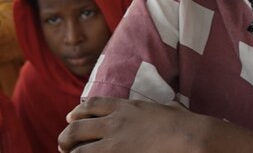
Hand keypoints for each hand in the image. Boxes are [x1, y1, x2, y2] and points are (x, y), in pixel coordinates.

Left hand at [58, 97, 207, 152]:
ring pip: (79, 148)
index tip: (70, 117)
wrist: (190, 137)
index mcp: (126, 107)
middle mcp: (115, 122)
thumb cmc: (185, 124)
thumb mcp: (171, 109)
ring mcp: (114, 142)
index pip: (93, 105)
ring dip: (70, 152)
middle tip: (62, 144)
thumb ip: (164, 108)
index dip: (78, 111)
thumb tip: (173, 107)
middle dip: (66, 136)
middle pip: (78, 126)